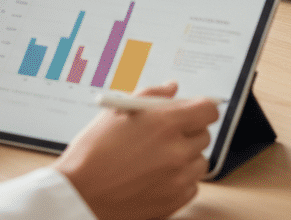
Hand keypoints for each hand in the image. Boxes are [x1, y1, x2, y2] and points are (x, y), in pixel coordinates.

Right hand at [55, 83, 217, 219]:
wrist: (82, 192)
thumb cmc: (95, 150)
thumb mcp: (119, 110)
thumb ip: (152, 94)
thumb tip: (172, 88)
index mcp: (165, 123)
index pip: (208, 110)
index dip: (201, 107)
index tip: (194, 109)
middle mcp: (177, 151)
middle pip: (204, 134)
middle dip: (189, 130)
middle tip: (166, 132)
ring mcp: (179, 179)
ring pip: (200, 161)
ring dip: (187, 155)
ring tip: (159, 155)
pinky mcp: (176, 201)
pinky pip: (192, 185)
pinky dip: (181, 178)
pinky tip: (158, 174)